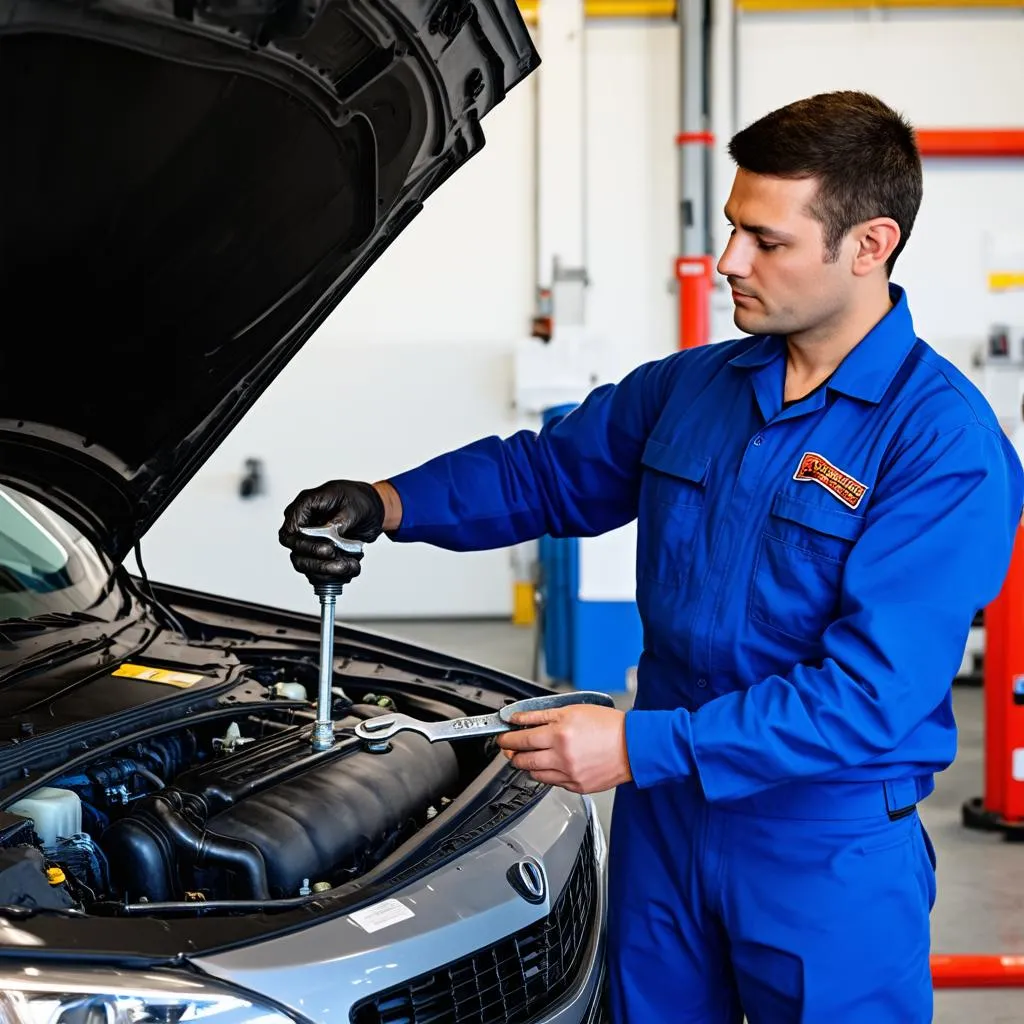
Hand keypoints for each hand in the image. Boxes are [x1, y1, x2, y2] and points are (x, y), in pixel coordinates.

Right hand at [279, 480, 384, 584]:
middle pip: (296, 551)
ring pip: (306, 564)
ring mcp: (310, 540)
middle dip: (318, 561)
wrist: (373, 509)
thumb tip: (330, 535)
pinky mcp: (319, 553)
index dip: (304, 544)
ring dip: (328, 571)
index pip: (291, 530)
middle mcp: (304, 524)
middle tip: (340, 561)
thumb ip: (340, 521)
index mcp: (307, 505)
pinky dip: (334, 575)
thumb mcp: (354, 507)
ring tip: (351, 566)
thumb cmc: (360, 500)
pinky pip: (318, 571)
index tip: (328, 549)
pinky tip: (351, 568)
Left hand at [496, 704, 631, 793]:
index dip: (507, 738)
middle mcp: (561, 757)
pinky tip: (549, 764)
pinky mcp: (576, 786)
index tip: (503, 736)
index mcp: (559, 734)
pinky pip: (551, 782)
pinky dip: (545, 773)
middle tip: (510, 747)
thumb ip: (541, 715)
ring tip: (528, 755)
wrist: (633, 746)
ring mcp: (568, 774)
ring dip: (526, 764)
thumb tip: (518, 718)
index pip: (521, 739)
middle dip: (512, 753)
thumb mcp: (572, 710)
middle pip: (523, 760)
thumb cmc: (608, 725)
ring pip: (534, 773)